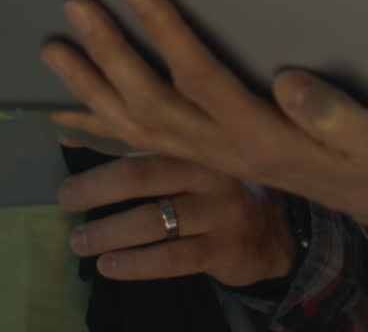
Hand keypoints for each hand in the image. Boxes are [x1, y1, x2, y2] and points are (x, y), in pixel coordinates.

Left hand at [42, 0, 367, 238]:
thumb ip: (334, 113)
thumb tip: (289, 82)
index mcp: (263, 136)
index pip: (200, 77)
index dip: (165, 30)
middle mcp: (228, 150)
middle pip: (151, 103)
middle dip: (109, 53)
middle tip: (76, 9)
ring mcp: (218, 160)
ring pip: (138, 129)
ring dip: (94, 90)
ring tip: (57, 54)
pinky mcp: (218, 159)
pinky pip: (146, 148)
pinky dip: (107, 128)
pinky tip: (82, 112)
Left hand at [58, 152, 294, 285]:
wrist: (278, 229)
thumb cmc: (219, 184)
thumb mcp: (189, 154)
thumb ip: (137, 139)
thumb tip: (69, 128)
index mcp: (199, 137)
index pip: (145, 130)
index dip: (103, 132)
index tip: (63, 142)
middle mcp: (211, 167)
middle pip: (143, 175)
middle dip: (96, 187)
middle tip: (65, 198)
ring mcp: (220, 209)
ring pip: (153, 220)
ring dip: (108, 231)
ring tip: (79, 241)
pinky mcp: (224, 248)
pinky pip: (172, 259)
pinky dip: (135, 264)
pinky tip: (108, 266)